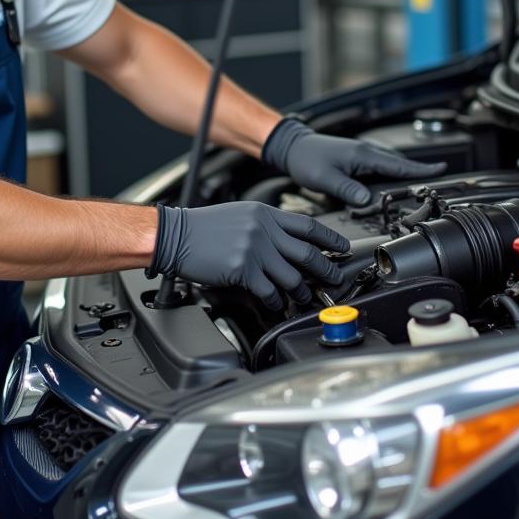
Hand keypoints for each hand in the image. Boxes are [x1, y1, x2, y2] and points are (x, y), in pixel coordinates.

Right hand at [149, 201, 349, 310]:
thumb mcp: (240, 215)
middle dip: (326, 269)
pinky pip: (269, 292)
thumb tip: (287, 244)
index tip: (343, 247)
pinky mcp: (243, 270)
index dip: (330, 238)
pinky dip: (275, 302)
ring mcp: (255, 250)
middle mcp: (264, 230)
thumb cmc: (202, 227)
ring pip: (292, 276)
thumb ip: (265, 226)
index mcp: (265, 213)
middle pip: (307, 252)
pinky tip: (275, 304)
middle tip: (335, 279)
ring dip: (301, 291)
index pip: (307, 225)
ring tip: (305, 298)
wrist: (175, 234)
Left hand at [262, 118, 446, 206]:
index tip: (441, 168)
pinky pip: (378, 168)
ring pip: (388, 166)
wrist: (292, 147)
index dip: (421, 169)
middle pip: (398, 164)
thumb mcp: (325, 178)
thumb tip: (367, 200)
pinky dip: (388, 175)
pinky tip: (388, 186)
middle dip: (417, 172)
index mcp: (362, 155)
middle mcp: (365, 153)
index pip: (398, 164)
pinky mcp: (354, 161)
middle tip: (435, 180)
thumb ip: (347, 189)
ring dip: (403, 174)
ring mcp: (360, 156)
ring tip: (417, 186)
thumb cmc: (306, 159)